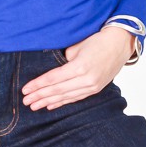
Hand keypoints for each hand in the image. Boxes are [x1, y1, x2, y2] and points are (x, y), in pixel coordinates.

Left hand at [20, 26, 135, 110]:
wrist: (120, 43)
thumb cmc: (97, 40)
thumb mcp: (77, 46)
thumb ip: (64, 60)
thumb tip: (52, 71)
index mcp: (80, 67)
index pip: (53, 78)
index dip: (38, 85)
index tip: (25, 89)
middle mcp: (86, 79)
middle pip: (57, 90)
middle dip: (40, 96)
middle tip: (26, 101)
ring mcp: (92, 86)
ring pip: (66, 96)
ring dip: (48, 101)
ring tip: (34, 106)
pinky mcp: (95, 89)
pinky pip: (75, 98)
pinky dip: (62, 102)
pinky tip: (51, 105)